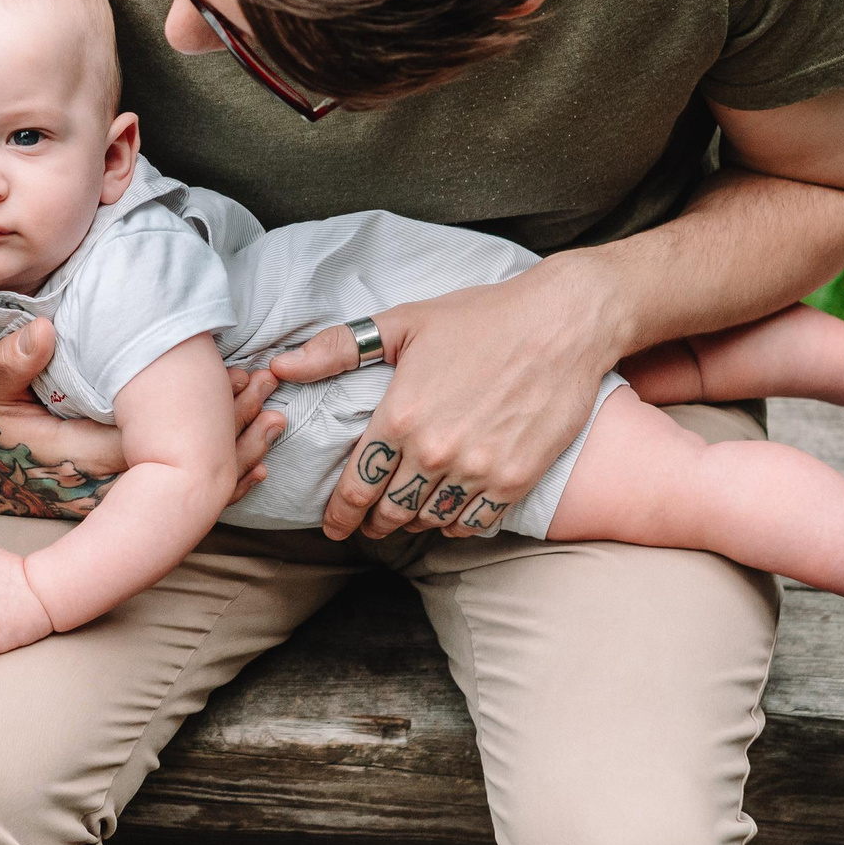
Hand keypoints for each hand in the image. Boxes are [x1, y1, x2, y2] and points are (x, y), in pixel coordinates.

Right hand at [0, 323, 285, 510]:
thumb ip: (10, 364)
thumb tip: (43, 331)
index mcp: (79, 456)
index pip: (156, 438)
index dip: (202, 413)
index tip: (234, 374)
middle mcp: (106, 486)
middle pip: (184, 462)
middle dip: (233, 425)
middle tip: (269, 383)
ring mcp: (118, 499)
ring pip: (189, 482)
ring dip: (237, 450)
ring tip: (277, 416)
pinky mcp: (126, 502)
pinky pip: (182, 496)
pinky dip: (223, 478)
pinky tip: (258, 466)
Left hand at [271, 258, 620, 539]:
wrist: (562, 324)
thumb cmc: (481, 318)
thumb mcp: (404, 323)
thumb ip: (337, 348)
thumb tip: (281, 365)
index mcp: (400, 416)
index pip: (356, 485)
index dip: (340, 514)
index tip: (333, 526)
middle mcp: (436, 451)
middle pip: (391, 511)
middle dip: (373, 522)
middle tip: (368, 524)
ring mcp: (479, 470)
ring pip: (431, 520)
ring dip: (414, 522)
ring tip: (407, 516)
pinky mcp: (517, 479)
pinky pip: (475, 522)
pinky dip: (456, 524)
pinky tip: (449, 514)